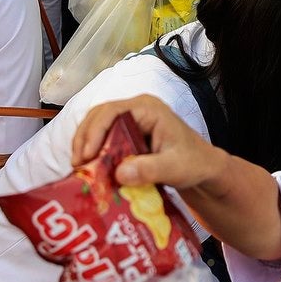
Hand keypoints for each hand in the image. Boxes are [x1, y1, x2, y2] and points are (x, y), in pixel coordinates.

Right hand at [71, 96, 225, 188]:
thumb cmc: (193, 163)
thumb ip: (150, 169)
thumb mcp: (174, 168)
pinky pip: (103, 137)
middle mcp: (136, 109)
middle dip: (84, 139)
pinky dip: (93, 150)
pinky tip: (89, 167)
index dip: (94, 132)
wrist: (203, 168)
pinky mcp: (127, 133)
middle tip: (77, 164)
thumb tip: (120, 173)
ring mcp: (130, 120)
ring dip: (85, 144)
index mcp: (148, 108)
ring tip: (78, 168)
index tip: (86, 156)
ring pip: (97, 125)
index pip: (112, 112)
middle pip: (98, 116)